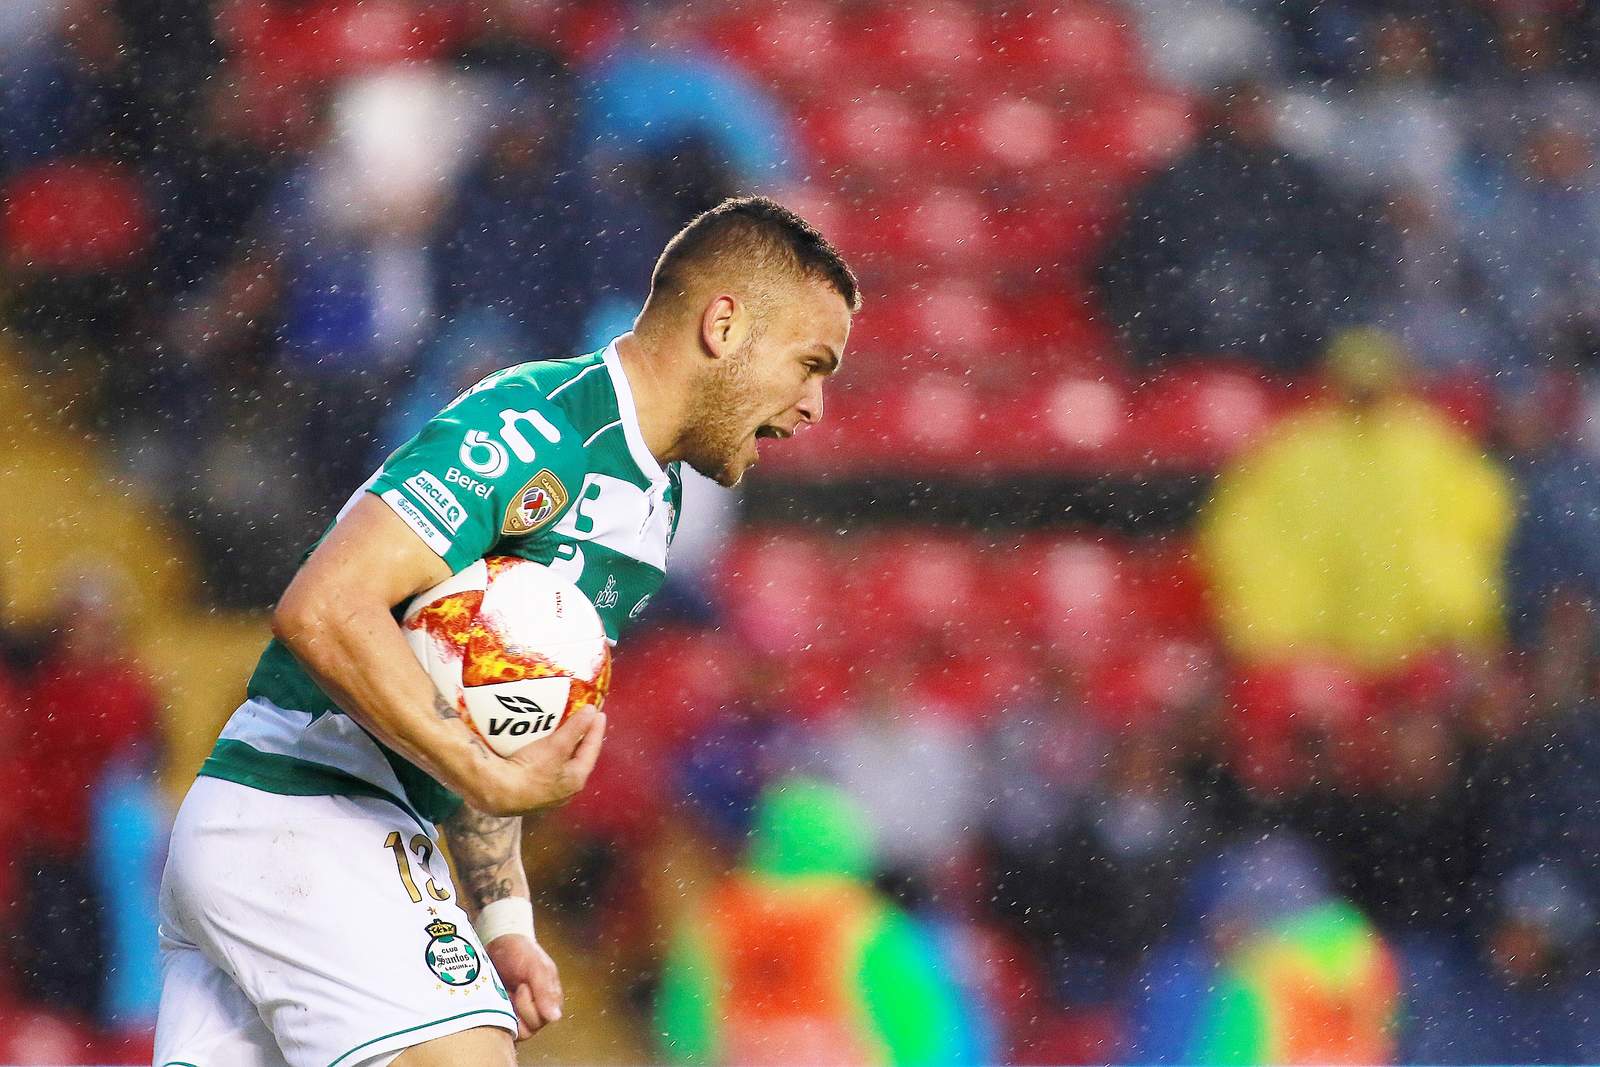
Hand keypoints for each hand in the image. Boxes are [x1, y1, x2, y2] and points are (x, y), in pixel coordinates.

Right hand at [474, 705, 606, 815]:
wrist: (497, 792)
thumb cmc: (530, 769)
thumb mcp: (556, 746)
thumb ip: (575, 728)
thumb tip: (592, 711)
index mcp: (576, 779)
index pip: (592, 750)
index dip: (596, 730)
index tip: (599, 713)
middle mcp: (565, 790)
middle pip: (578, 759)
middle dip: (581, 740)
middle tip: (584, 722)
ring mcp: (547, 793)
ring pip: (561, 765)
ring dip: (563, 749)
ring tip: (564, 732)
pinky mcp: (530, 792)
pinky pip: (545, 769)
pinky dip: (547, 755)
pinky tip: (541, 748)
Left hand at [486, 932, 562, 1038]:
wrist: (499, 942)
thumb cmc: (520, 952)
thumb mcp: (535, 966)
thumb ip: (545, 991)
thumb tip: (555, 1017)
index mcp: (551, 998)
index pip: (544, 1019)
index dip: (531, 1006)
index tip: (523, 986)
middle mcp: (538, 1010)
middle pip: (531, 1028)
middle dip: (519, 1007)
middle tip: (514, 987)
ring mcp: (520, 1014)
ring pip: (516, 1030)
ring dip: (508, 1012)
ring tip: (505, 992)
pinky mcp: (505, 1015)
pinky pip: (502, 1027)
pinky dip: (497, 1015)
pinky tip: (496, 999)